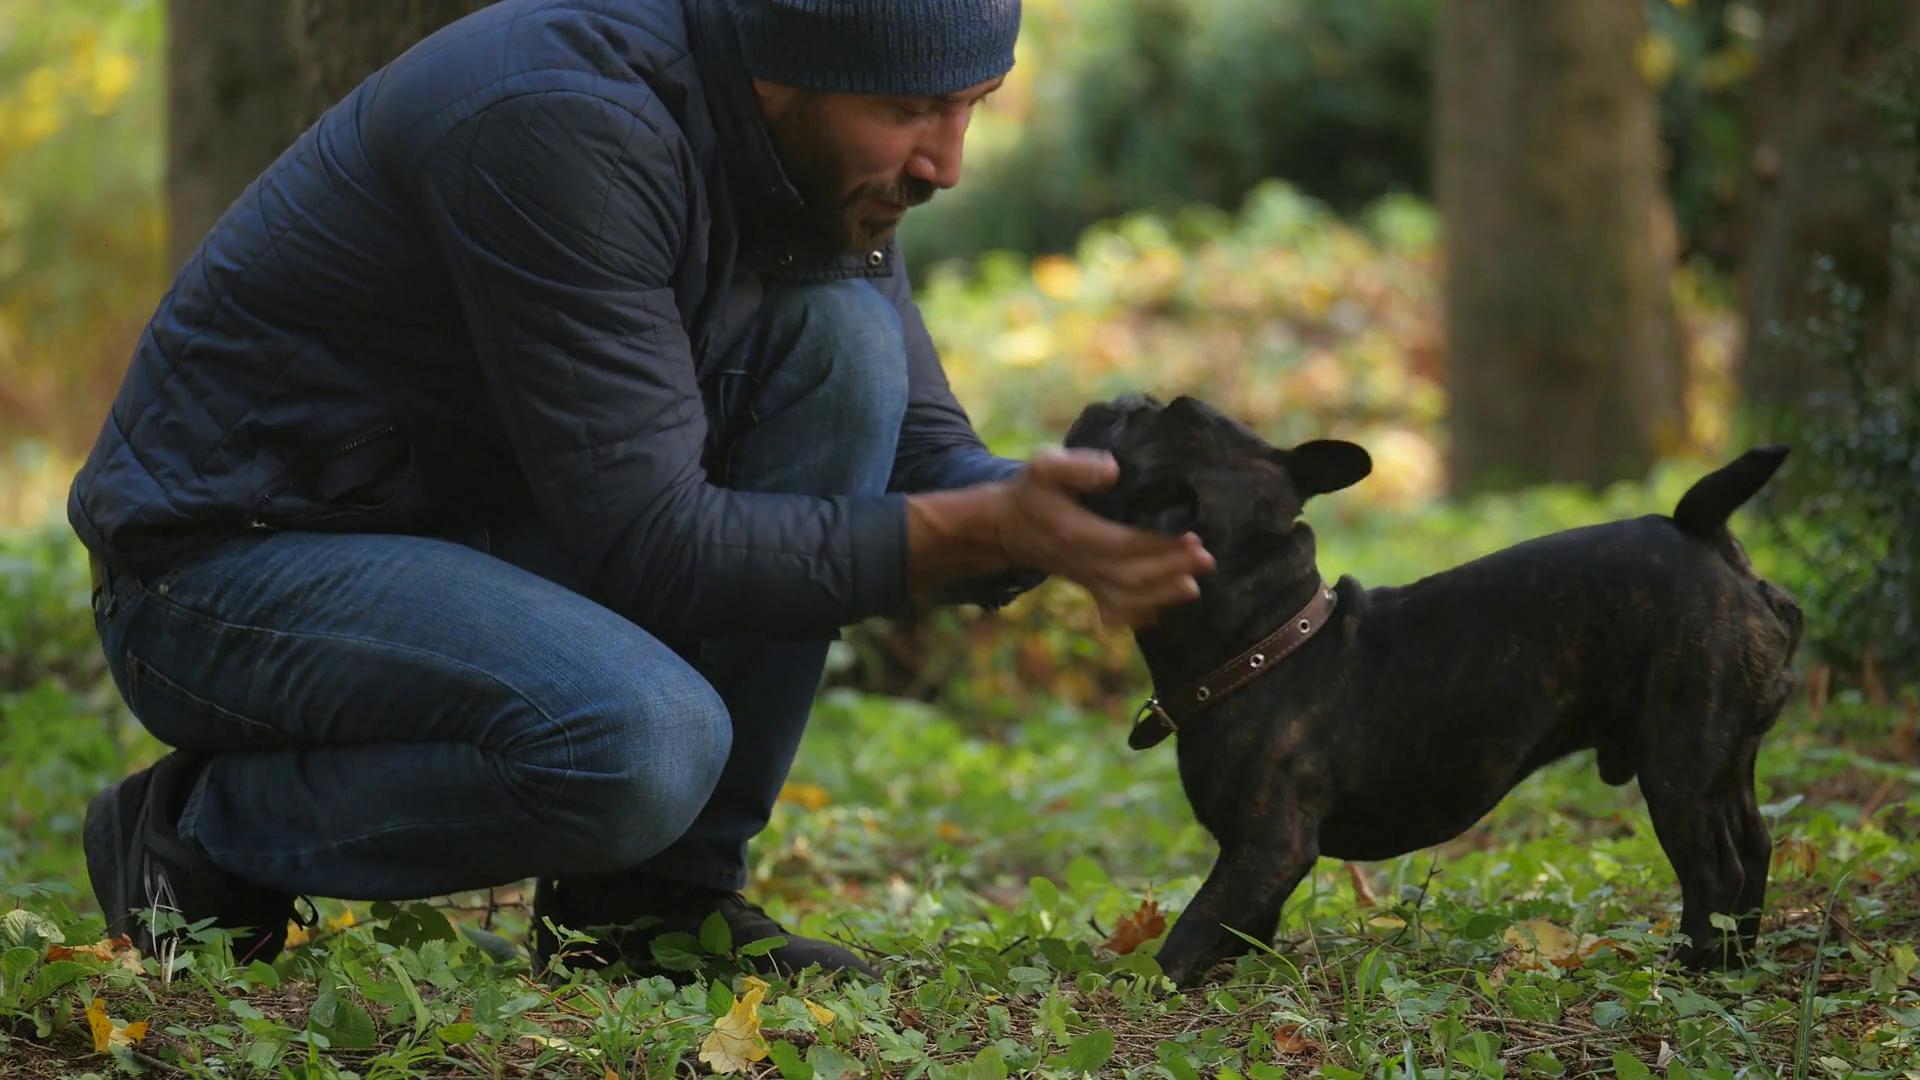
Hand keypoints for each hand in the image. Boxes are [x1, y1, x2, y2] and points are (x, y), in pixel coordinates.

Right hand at [996, 449, 1213, 626]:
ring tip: (1193, 586)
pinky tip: (1165, 606)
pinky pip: (1116, 610)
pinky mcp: (1090, 588)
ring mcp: (1086, 579)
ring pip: (1126, 598)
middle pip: (1131, 575)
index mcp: (1073, 531)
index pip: (1122, 543)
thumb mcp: (1044, 465)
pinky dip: (1142, 614)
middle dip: (1170, 570)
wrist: (1010, 526)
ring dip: (1162, 594)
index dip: (1158, 544)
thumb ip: (1076, 466)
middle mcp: (1080, 562)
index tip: (1192, 536)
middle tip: (1205, 560)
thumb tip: (1113, 470)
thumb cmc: (1035, 491)